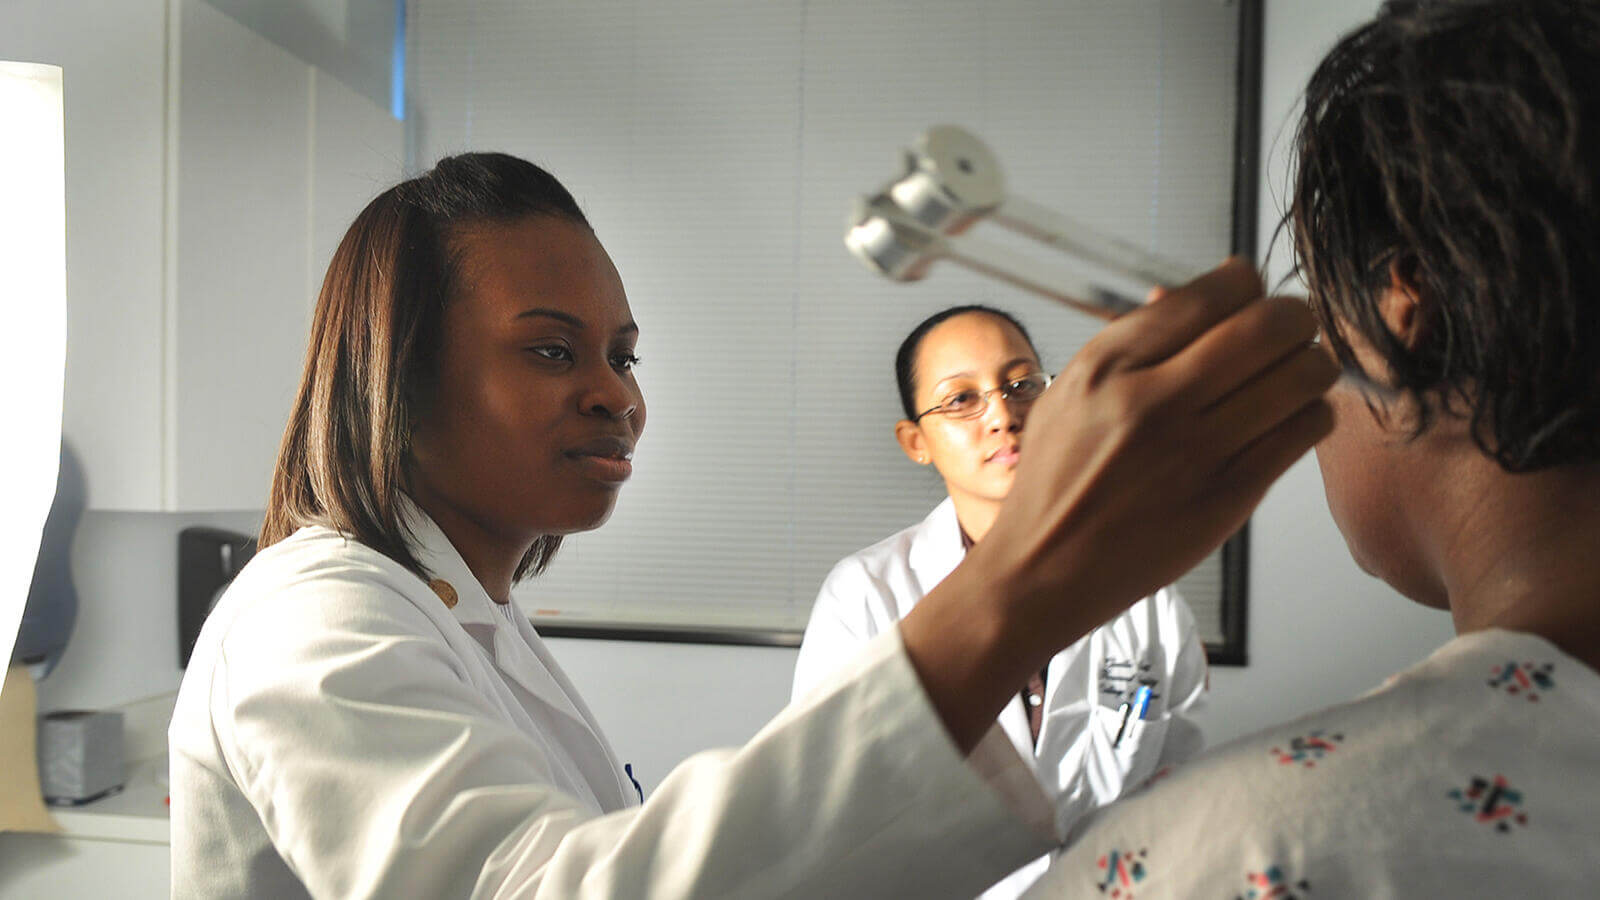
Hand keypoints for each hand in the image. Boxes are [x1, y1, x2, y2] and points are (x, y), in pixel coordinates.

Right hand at [902, 258, 1336, 750]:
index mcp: (1107, 366)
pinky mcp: (1226, 498)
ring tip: (1295, 376)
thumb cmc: (1056, 482)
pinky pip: (1304, 431)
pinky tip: (1288, 420)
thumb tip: (1199, 293)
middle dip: (1293, 319)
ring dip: (1311, 366)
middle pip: (1270, 325)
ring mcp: (1193, 452)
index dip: (1246, 286)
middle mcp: (1150, 400)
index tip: (1249, 298)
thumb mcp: (1070, 392)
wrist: (1040, 570)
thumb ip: (1132, 341)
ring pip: (1302, 375)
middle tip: (1288, 332)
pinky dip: (1310, 415)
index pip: (1211, 293)